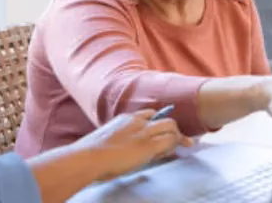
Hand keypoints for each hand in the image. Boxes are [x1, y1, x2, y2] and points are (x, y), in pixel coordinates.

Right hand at [73, 110, 193, 180]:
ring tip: (184, 144)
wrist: (88, 157)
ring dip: (178, 136)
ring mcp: (143, 131)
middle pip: (163, 118)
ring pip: (171, 126)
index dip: (157, 122)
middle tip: (179, 140)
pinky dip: (175, 144)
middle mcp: (136, 121)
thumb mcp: (104, 141)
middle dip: (172, 128)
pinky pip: (170, 140)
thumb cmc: (89, 155)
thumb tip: (122, 150)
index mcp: (124, 118)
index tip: (160, 131)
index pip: (148, 114)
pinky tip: (175, 151)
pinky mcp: (149, 145)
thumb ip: (115, 141)